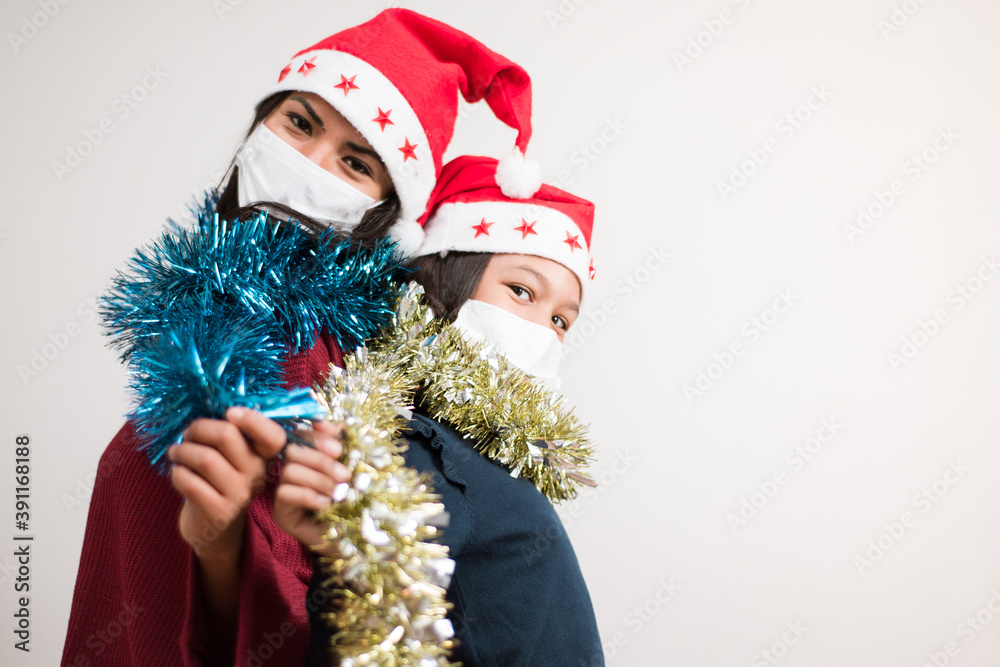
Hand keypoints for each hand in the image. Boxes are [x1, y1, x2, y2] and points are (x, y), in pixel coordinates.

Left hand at [169, 407, 286, 562]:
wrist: (213, 528)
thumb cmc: (217, 481)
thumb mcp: (232, 458)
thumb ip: (230, 434)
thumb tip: (208, 400)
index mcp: (264, 457)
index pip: (273, 436)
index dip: (252, 419)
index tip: (228, 413)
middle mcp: (257, 474)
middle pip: (227, 436)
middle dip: (199, 429)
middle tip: (187, 434)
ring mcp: (240, 495)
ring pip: (205, 457)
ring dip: (182, 451)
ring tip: (175, 453)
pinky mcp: (219, 512)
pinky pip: (189, 481)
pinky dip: (176, 473)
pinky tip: (177, 474)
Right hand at [274, 420, 350, 555]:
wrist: (356, 539)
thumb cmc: (356, 503)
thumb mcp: (356, 470)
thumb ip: (347, 447)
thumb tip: (340, 426)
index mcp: (310, 456)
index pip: (303, 434)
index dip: (317, 435)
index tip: (338, 444)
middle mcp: (293, 470)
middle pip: (293, 451)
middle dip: (321, 460)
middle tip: (344, 475)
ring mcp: (284, 491)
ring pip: (289, 471)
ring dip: (318, 479)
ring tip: (338, 492)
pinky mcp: (281, 512)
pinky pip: (285, 494)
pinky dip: (308, 496)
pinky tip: (325, 504)